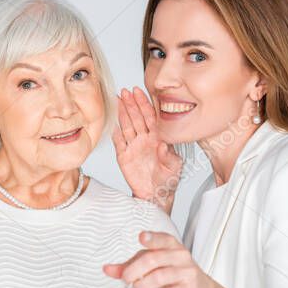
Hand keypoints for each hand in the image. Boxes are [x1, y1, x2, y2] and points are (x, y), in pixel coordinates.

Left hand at [103, 231, 215, 287]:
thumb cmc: (172, 274)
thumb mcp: (152, 266)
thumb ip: (129, 266)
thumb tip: (106, 269)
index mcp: (171, 245)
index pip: (162, 239)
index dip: (152, 238)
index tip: (141, 237)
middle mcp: (180, 256)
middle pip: (154, 259)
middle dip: (135, 270)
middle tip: (126, 279)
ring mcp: (187, 272)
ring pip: (161, 276)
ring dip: (143, 284)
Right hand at [112, 87, 182, 211]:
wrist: (156, 195)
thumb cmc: (168, 180)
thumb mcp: (175, 166)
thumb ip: (169, 155)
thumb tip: (162, 144)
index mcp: (158, 138)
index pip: (150, 116)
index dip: (144, 103)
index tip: (138, 92)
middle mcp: (144, 140)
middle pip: (137, 118)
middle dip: (131, 104)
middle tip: (125, 91)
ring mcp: (133, 147)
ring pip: (127, 126)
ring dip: (122, 113)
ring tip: (117, 100)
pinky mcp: (124, 157)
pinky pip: (118, 143)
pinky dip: (115, 134)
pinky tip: (113, 124)